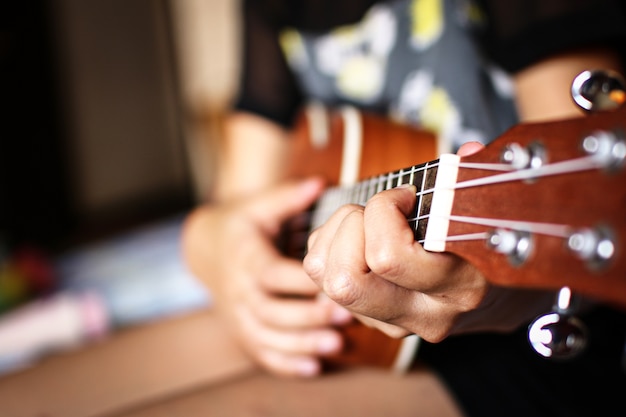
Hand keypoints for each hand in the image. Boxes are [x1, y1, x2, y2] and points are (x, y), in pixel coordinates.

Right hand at [182, 178, 352, 376]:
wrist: (206, 248)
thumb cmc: (240, 225)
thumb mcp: (259, 206)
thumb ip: (287, 197)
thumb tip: (318, 183)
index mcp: (245, 258)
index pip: (271, 274)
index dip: (302, 282)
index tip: (336, 282)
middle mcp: (237, 290)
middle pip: (270, 311)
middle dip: (308, 317)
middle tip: (345, 317)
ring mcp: (236, 314)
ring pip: (266, 337)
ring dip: (301, 344)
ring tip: (335, 345)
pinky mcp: (241, 330)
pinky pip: (260, 352)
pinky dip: (285, 363)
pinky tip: (313, 368)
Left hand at [303, 143, 553, 341]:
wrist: (499, 300)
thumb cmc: (492, 246)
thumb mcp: (494, 215)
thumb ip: (481, 182)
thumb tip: (469, 153)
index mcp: (457, 289)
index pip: (388, 257)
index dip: (384, 211)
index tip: (406, 195)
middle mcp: (419, 314)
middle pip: (345, 281)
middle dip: (351, 228)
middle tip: (376, 211)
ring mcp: (390, 321)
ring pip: (325, 279)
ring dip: (336, 235)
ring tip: (367, 222)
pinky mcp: (367, 315)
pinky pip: (320, 275)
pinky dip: (328, 244)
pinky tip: (359, 237)